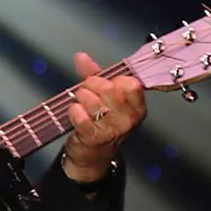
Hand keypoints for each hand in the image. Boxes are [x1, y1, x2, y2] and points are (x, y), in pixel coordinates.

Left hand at [64, 52, 146, 181]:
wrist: (93, 154)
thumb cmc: (100, 122)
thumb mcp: (103, 96)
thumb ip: (93, 73)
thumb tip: (81, 57)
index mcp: (137, 106)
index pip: (130, 83)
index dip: (111, 79)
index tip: (105, 85)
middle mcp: (128, 119)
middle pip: (107, 88)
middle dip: (90, 85)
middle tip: (86, 92)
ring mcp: (112, 129)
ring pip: (91, 99)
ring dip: (80, 98)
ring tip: (81, 104)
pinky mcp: (95, 137)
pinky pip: (79, 114)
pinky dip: (73, 110)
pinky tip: (76, 114)